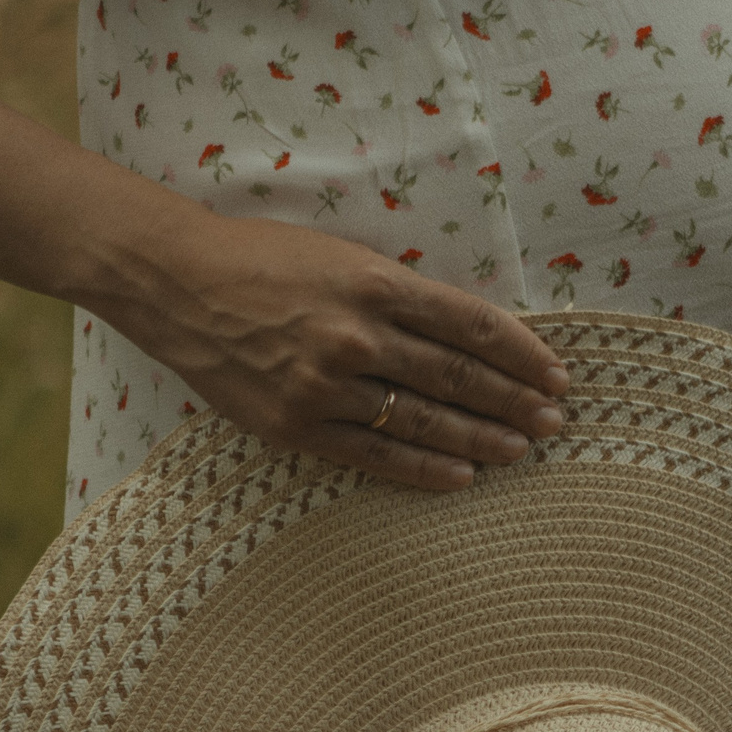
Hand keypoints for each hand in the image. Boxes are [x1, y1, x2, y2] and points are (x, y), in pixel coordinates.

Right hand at [111, 210, 570, 491]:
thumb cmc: (264, 259)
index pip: (472, 324)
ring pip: (423, 420)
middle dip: (514, 401)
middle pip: (457, 377)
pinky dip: (424, 468)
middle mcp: (356, 335)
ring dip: (481, 438)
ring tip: (519, 449)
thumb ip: (400, 294)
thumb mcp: (343, 256)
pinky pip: (374, 455)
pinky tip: (462, 475)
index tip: (556, 374)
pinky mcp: (295, 424)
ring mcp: (325, 385)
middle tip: (554, 420)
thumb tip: (467, 334)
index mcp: (375, 282)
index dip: (522, 354)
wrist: (175, 282)